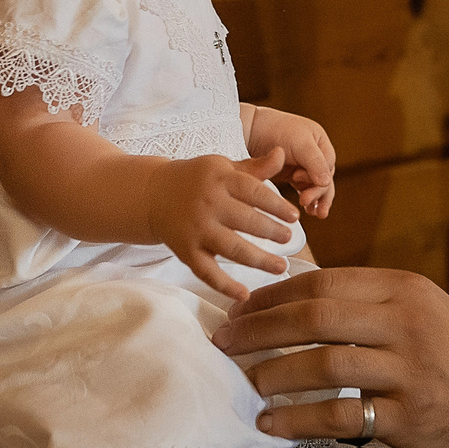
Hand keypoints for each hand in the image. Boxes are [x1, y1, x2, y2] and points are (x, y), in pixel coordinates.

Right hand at [144, 146, 303, 300]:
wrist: (153, 194)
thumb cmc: (198, 179)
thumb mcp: (223, 167)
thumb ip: (254, 167)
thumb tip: (282, 153)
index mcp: (219, 179)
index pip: (254, 192)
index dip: (277, 205)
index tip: (295, 216)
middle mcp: (207, 204)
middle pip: (246, 221)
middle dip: (271, 232)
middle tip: (290, 239)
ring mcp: (196, 230)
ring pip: (231, 248)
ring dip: (259, 260)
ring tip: (281, 267)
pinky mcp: (185, 251)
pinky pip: (207, 272)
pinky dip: (225, 286)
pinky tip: (244, 294)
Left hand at [211, 268, 448, 447]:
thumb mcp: (423, 311)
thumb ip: (368, 303)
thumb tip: (296, 300)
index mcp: (404, 291)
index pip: (322, 282)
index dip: (272, 296)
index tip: (238, 309)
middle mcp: (406, 324)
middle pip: (315, 317)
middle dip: (259, 329)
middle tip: (224, 342)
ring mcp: (408, 372)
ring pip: (323, 364)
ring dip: (273, 373)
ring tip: (246, 382)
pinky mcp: (408, 418)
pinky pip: (340, 416)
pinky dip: (298, 420)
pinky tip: (271, 423)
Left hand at [245, 106, 336, 216]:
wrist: (251, 128)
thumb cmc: (277, 131)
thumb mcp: (300, 143)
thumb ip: (315, 162)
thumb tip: (327, 182)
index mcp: (321, 143)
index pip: (327, 167)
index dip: (317, 176)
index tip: (297, 178)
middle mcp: (316, 154)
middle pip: (324, 178)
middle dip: (317, 192)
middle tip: (304, 202)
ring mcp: (304, 165)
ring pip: (316, 186)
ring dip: (317, 199)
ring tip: (316, 214)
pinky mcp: (293, 175)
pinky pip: (305, 189)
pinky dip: (308, 199)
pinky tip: (309, 211)